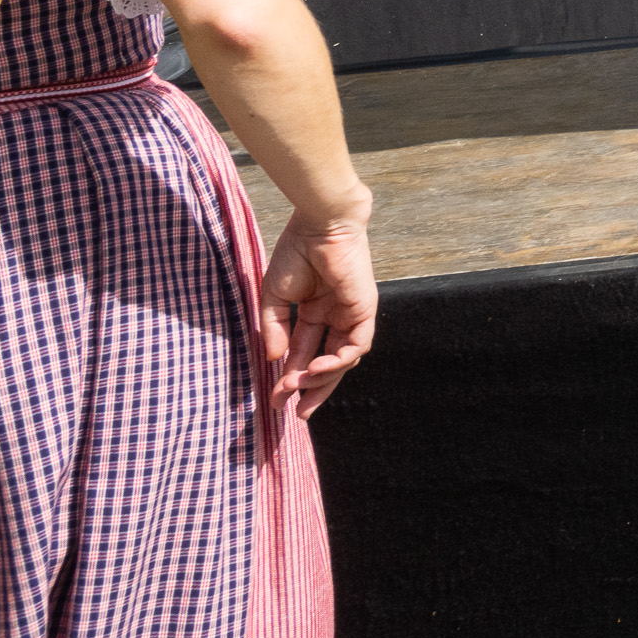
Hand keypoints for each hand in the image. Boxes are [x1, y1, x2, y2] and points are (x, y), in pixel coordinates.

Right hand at [260, 200, 377, 414]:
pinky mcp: (365, 309)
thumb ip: (273, 328)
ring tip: (297, 387)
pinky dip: (339, 361)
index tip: (275, 398)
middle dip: (311, 388)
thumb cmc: (296, 252)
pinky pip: (357, 345)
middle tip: (295, 412)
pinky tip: (317, 369)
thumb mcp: (274, 297)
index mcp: (314, 311)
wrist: (319, 225)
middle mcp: (335, 316)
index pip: (304, 352)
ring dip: (320, 377)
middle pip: (327, 362)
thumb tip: (272, 360)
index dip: (290, 375)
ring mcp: (351, 313)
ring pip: (342, 358)